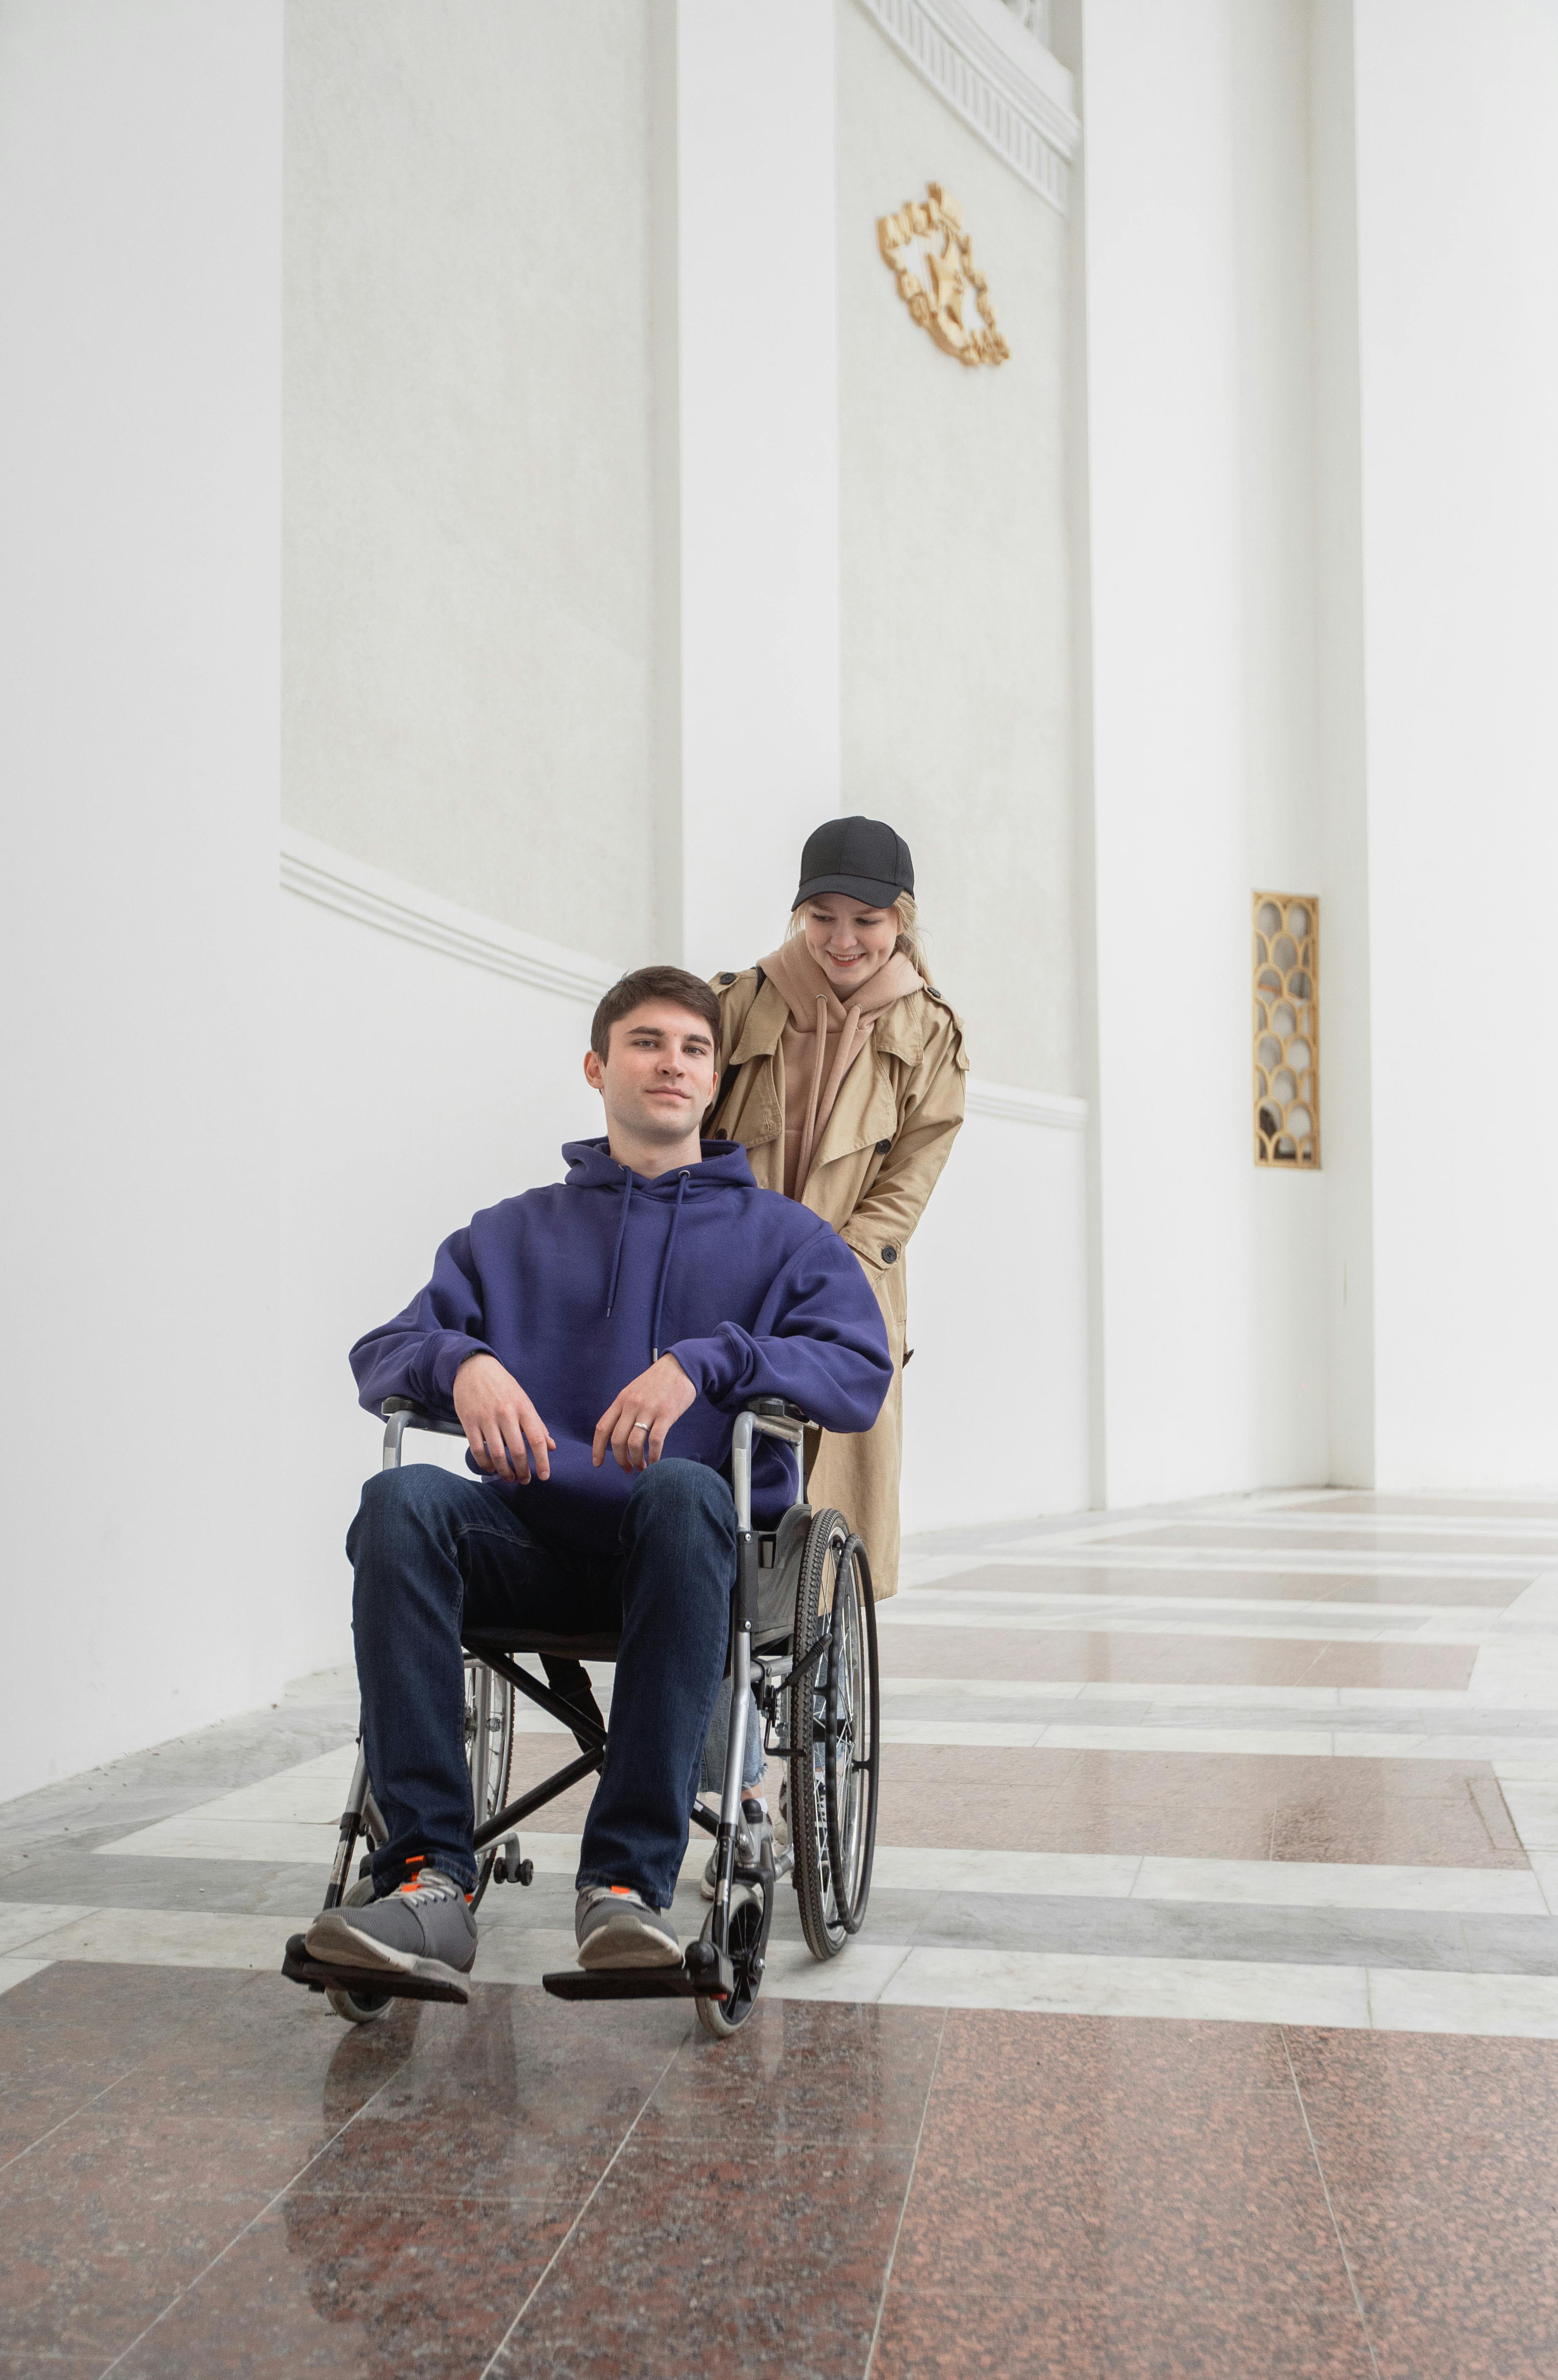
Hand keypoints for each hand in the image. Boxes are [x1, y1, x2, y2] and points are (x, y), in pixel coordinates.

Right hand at [453, 1353, 554, 1483]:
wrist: (473, 1369)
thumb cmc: (502, 1385)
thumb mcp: (523, 1400)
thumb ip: (537, 1424)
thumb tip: (551, 1446)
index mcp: (523, 1408)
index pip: (536, 1439)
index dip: (542, 1461)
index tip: (544, 1476)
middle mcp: (506, 1414)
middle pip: (517, 1450)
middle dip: (523, 1471)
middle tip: (525, 1480)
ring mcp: (486, 1418)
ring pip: (497, 1454)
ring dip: (505, 1471)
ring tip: (509, 1478)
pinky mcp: (469, 1422)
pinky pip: (477, 1449)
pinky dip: (485, 1464)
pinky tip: (491, 1468)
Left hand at [593, 1353, 695, 1473]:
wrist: (680, 1367)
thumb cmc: (657, 1382)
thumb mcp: (634, 1391)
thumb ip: (624, 1409)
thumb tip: (618, 1435)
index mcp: (621, 1400)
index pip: (602, 1428)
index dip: (597, 1449)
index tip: (597, 1463)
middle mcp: (631, 1405)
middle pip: (617, 1440)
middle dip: (620, 1460)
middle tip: (627, 1469)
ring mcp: (649, 1409)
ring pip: (634, 1443)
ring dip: (636, 1461)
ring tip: (642, 1467)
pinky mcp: (666, 1414)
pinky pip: (655, 1441)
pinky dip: (653, 1457)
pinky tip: (655, 1462)